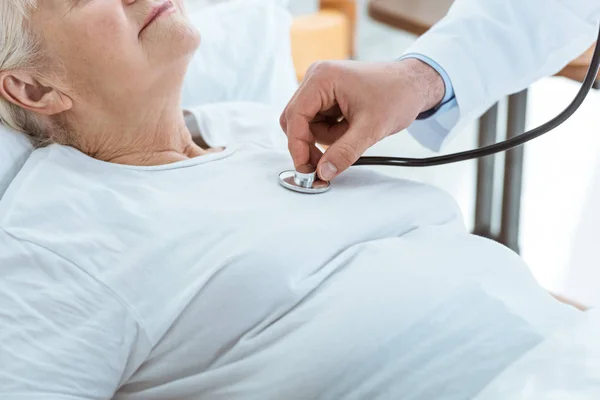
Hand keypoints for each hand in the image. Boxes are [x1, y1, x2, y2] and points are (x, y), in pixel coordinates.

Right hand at [280, 59, 445, 180]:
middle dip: (310, 144)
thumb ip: (345, 152)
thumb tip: (323, 172)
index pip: (295, 116)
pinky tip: (352, 129)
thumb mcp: (371, 129)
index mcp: (322, 78)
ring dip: (327, 139)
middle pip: (295, 121)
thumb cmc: (398, 95)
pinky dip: (332, 133)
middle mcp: (317, 78)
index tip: (306, 169)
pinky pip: (319, 123)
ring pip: (308, 125)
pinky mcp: (328, 96)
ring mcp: (321, 86)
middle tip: (326, 164)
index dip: (297, 146)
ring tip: (354, 133)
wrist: (415, 85)